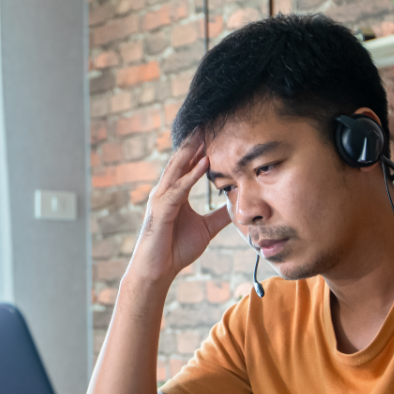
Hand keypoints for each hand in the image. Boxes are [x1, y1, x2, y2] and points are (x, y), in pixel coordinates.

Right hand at [127, 130, 231, 286]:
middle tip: (209, 121)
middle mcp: (165, 191)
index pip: (188, 165)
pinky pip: (179, 188)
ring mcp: (161, 199)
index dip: (201, 149)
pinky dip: (192, 175)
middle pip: (181, 160)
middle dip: (194, 141)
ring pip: (178, 168)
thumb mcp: (205, 229)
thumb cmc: (175, 250)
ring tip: (206, 133)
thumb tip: (236, 206)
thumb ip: (219, 216)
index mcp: (175, 194)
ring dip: (192, 150)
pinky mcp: (161, 210)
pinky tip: (205, 163)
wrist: (157, 272)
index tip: (215, 132)